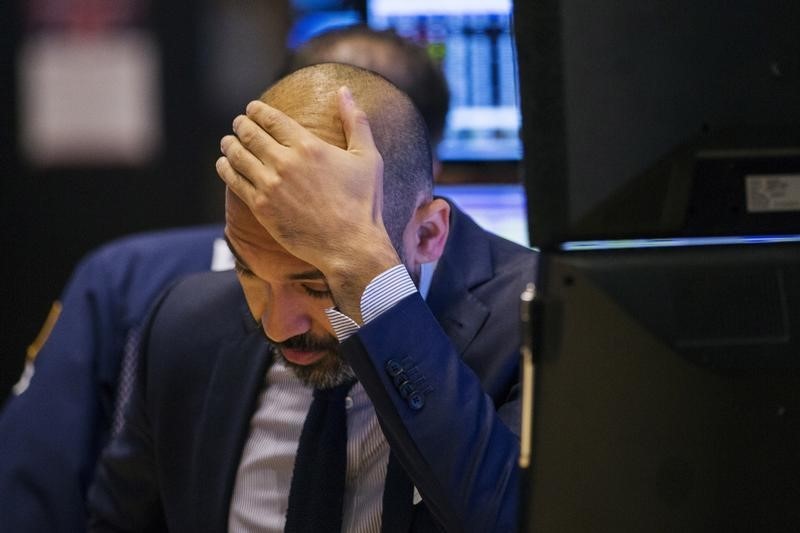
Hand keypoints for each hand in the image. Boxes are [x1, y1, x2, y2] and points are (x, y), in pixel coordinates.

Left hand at [216, 87, 400, 319]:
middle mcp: (285, 162)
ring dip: (229, 144)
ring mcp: (270, 185)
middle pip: (250, 133)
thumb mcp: (368, 157)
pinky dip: (225, 168)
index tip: (252, 108)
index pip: (271, 118)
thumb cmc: (363, 203)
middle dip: (241, 124)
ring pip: (238, 155)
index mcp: (309, 145)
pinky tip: (224, 164)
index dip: (257, 110)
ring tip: (227, 141)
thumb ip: (355, 121)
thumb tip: (344, 90)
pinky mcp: (261, 207)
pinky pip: (234, 181)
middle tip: (238, 123)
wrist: (350, 245)